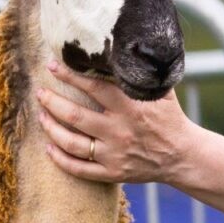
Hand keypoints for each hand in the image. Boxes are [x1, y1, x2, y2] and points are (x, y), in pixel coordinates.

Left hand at [34, 62, 198, 185]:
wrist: (183, 155)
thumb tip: (124, 49)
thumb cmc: (169, 118)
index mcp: (131, 107)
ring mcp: (113, 154)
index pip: (94, 88)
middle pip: (75, 115)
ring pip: (71, 143)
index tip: (52, 67)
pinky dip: (59, 159)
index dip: (70, 76)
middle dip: (52, 102)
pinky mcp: (112, 173)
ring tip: (41, 116)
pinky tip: (48, 147)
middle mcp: (119, 131)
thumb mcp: (160, 92)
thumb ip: (140, 74)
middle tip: (39, 93)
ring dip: (51, 128)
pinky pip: (78, 169)